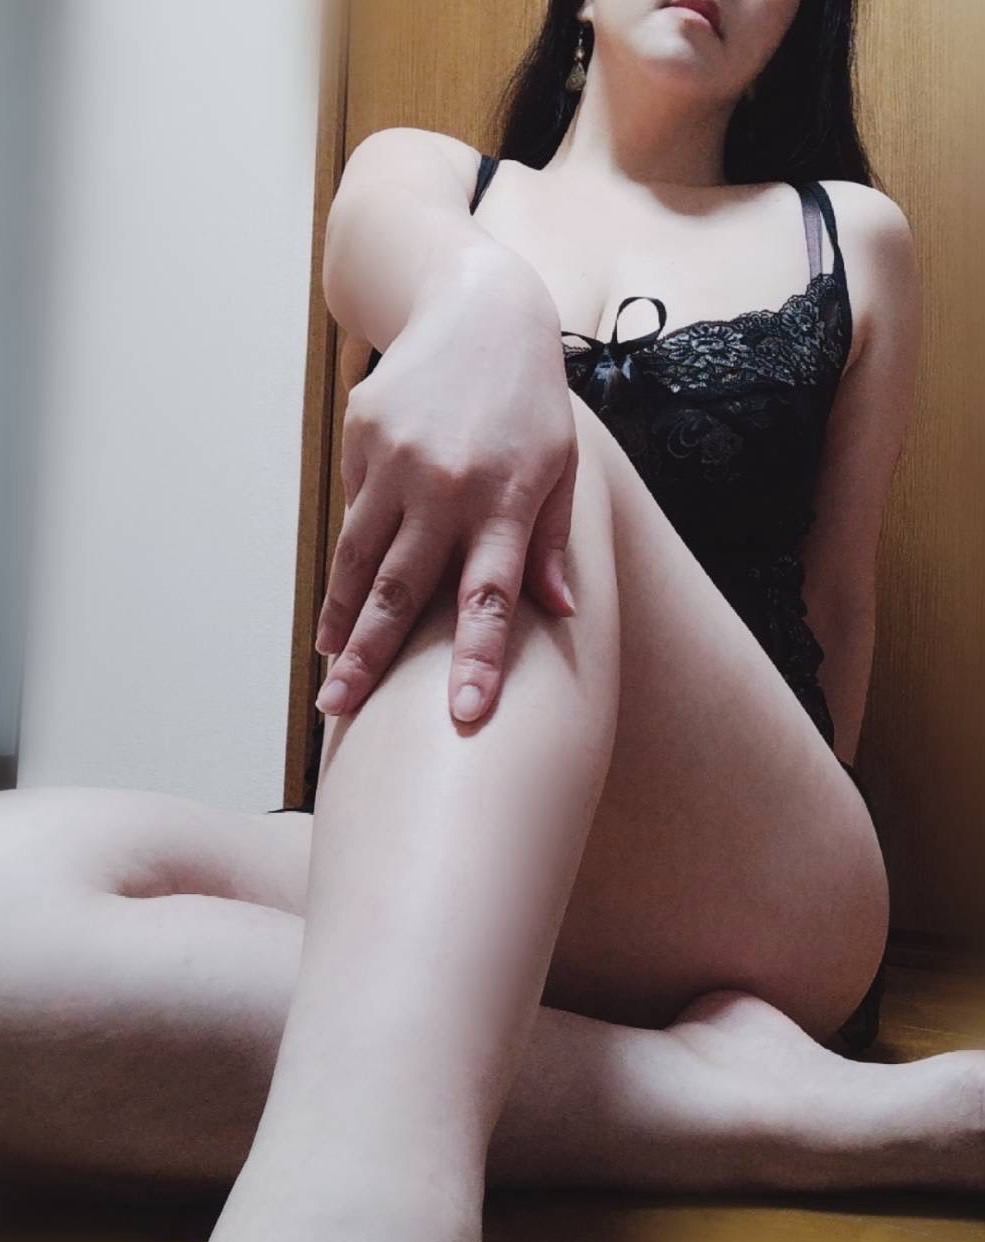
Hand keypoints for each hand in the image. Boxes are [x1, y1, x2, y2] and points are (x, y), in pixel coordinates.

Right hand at [315, 253, 576, 723]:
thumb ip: (548, 543)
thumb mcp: (558, 467)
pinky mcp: (362, 435)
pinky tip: (349, 588)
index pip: (490, 599)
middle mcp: (446, 486)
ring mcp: (397, 459)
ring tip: (330, 665)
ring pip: (360, 556)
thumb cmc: (531, 402)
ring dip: (342, 616)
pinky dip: (352, 551)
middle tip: (340, 708)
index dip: (477, 660)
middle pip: (402, 591)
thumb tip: (559, 612)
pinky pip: (354, 506)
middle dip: (369, 658)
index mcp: (505, 501)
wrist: (481, 307)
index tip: (464, 715)